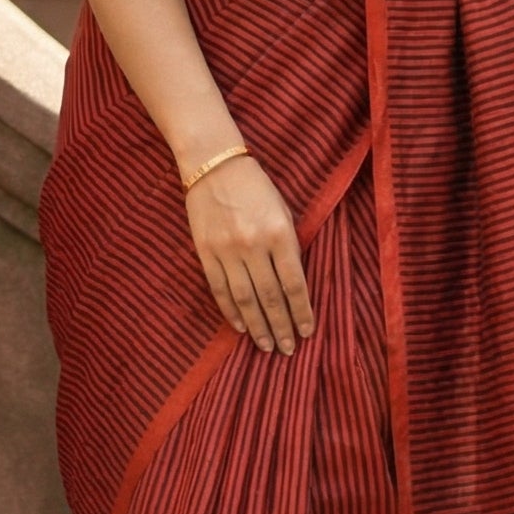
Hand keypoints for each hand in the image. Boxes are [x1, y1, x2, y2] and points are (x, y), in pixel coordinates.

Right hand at [184, 153, 313, 353]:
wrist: (213, 164)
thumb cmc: (256, 186)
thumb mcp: (284, 210)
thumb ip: (290, 245)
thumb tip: (294, 283)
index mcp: (280, 233)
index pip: (295, 283)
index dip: (302, 311)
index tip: (307, 332)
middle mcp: (254, 245)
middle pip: (271, 297)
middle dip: (282, 327)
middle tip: (288, 349)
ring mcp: (227, 251)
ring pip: (245, 299)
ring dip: (258, 326)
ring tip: (266, 345)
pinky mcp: (205, 252)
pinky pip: (219, 290)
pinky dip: (231, 311)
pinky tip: (241, 326)